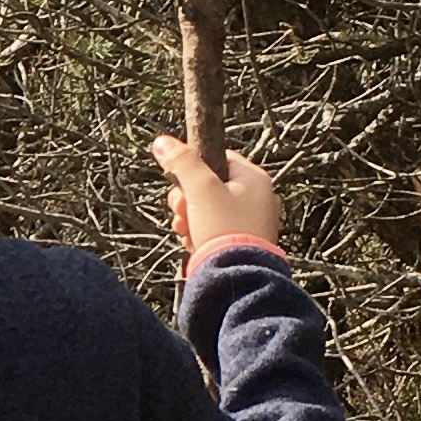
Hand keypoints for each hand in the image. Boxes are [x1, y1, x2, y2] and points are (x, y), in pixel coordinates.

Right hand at [152, 136, 282, 259]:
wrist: (237, 278)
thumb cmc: (223, 228)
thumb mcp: (200, 189)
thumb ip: (182, 162)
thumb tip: (162, 141)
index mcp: (255, 179)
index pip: (218, 158)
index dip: (192, 168)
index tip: (180, 183)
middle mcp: (258, 198)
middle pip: (210, 185)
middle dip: (187, 199)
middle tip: (181, 211)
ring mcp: (252, 222)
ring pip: (209, 209)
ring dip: (189, 217)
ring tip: (185, 230)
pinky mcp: (243, 243)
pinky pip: (215, 229)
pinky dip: (200, 233)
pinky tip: (192, 243)